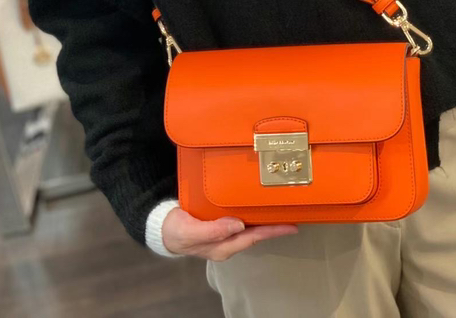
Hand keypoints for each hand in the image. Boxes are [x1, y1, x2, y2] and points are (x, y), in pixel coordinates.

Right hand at [162, 207, 298, 260]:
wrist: (162, 228)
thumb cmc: (175, 230)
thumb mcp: (190, 231)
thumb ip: (213, 230)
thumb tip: (237, 225)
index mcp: (222, 246)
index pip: (252, 238)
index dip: (272, 232)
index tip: (290, 227)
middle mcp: (227, 242)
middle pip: (256, 235)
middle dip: (274, 228)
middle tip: (293, 219)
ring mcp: (224, 235)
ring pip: (250, 229)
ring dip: (265, 222)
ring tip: (282, 213)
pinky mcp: (219, 226)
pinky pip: (241, 222)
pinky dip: (252, 216)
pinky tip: (258, 208)